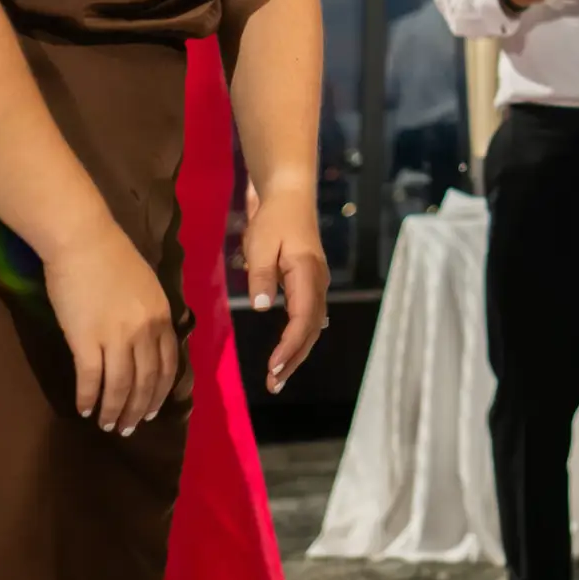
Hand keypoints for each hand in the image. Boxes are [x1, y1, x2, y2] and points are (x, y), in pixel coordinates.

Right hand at [42, 220, 177, 435]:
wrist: (83, 241)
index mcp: (161, 317)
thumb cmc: (112, 258)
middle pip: (147, 380)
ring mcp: (116, 336)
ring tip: (108, 426)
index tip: (152, 410)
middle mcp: (144, 331)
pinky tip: (84, 409)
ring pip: (121, 386)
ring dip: (115, 410)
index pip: (169, 365)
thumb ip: (150, 314)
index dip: (160, 392)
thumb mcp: (146, 287)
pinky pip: (91, 378)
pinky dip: (89, 397)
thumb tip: (148, 340)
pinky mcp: (86, 339)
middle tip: (130, 428)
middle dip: (139, 409)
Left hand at [243, 186, 330, 394]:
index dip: (289, 347)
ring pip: (312, 326)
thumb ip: (262, 276)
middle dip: (293, 359)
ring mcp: (316, 283)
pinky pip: (310, 317)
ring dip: (296, 352)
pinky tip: (290, 352)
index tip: (272, 368)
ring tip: (278, 376)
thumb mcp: (260, 245)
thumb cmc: (273, 219)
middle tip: (273, 384)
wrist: (290, 196)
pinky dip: (300, 338)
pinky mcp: (310, 283)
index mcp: (307, 275)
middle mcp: (318, 283)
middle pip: (311, 330)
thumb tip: (264, 309)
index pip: (303, 319)